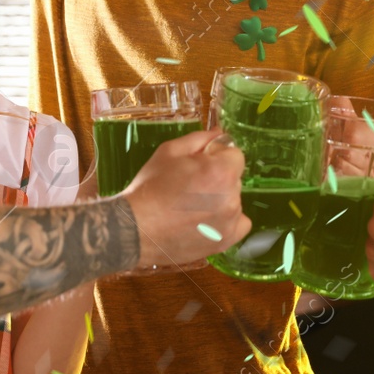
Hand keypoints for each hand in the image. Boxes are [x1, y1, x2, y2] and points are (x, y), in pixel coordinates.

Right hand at [121, 128, 248, 267]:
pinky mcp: (225, 241)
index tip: (198, 165)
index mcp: (221, 171)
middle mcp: (231, 198)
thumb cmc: (150, 188)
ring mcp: (230, 222)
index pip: (235, 155)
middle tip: (189, 186)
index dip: (216, 157)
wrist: (135, 229)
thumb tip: (220, 132)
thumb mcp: (170, 151)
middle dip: (217, 178)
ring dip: (219, 200)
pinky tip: (204, 221)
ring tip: (190, 207)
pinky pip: (238, 224)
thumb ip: (200, 139)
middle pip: (234, 179)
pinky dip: (225, 221)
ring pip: (233, 200)